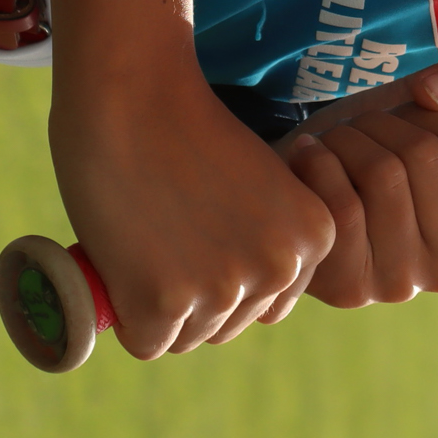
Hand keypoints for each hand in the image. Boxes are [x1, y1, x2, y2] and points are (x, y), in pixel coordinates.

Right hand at [44, 0, 337, 358]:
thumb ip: (265, 241)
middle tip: (163, 235)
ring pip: (188, 336)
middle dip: (193, 296)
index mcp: (313, 238)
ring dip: (160, 307)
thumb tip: (244, 298)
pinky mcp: (166, 302)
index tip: (199, 234)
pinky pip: (148, 342)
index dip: (227, 276)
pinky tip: (124, 263)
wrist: (134, 95)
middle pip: (230, 324)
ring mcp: (224, 289)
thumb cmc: (188, 130)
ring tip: (145, 240)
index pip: (271, 302)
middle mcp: (280, 267)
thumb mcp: (260, 189)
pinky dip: (128, 315)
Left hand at [278, 53, 437, 303]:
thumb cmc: (374, 154)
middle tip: (358, 127)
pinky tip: (308, 155)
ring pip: (383, 174)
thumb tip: (436, 92)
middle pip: (423, 154)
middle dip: (381, 123)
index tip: (401, 116)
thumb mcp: (424, 111)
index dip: (425, 110)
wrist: (302, 201)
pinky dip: (318, 164)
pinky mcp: (353, 289)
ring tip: (333, 140)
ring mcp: (405, 283)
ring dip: (348, 139)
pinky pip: (343, 207)